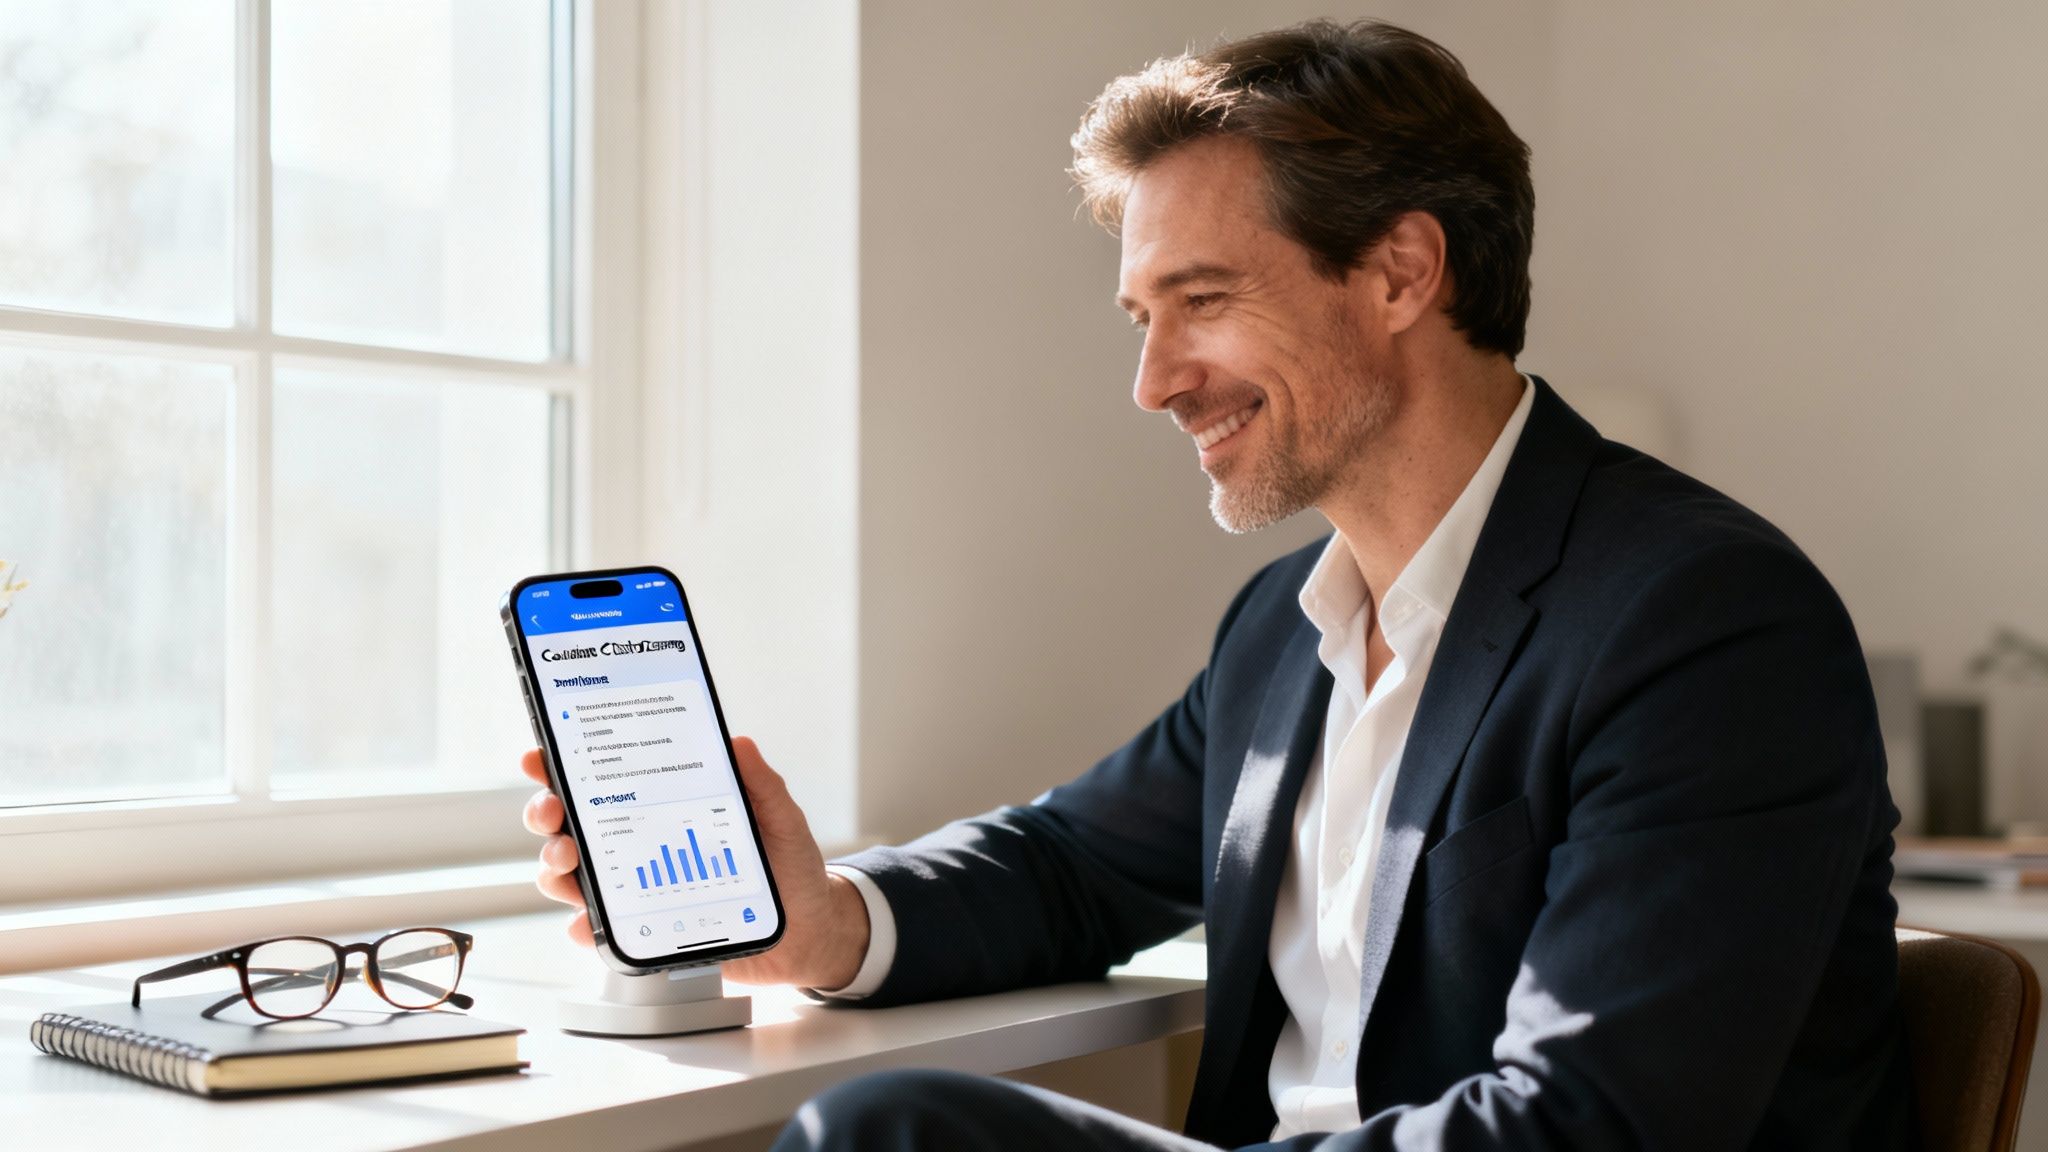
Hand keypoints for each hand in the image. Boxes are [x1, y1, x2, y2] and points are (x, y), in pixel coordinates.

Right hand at [520, 737, 871, 989]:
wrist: (807, 932)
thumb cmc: (789, 869)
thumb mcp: (780, 818)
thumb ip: (761, 784)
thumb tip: (739, 743)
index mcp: (662, 808)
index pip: (602, 781)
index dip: (560, 767)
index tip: (540, 758)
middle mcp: (639, 844)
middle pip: (570, 826)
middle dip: (546, 815)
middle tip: (555, 814)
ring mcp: (636, 888)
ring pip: (571, 876)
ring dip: (556, 869)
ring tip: (570, 864)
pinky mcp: (645, 929)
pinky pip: (602, 931)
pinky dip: (587, 929)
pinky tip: (589, 924)